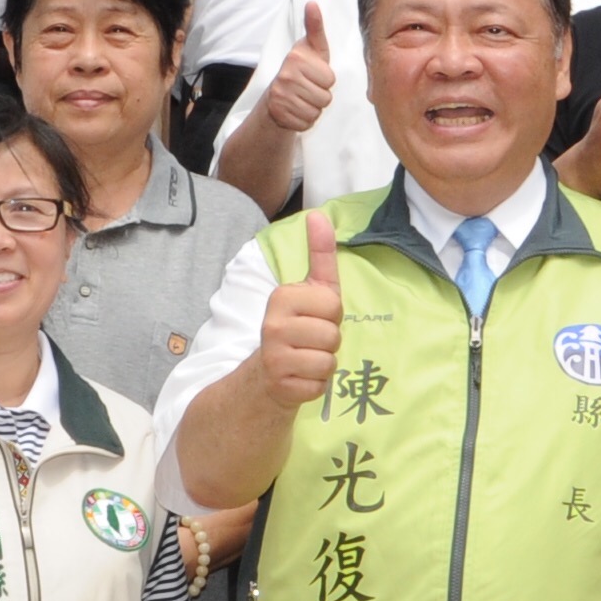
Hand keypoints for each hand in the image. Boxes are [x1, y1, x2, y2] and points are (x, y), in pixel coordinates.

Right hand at [259, 208, 342, 406]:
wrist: (268, 374)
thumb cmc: (298, 327)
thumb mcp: (311, 290)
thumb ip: (320, 254)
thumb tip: (320, 215)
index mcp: (282, 297)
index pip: (333, 306)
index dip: (332, 316)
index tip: (315, 318)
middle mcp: (273, 324)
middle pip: (332, 334)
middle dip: (329, 341)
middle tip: (310, 342)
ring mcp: (274, 356)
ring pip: (328, 361)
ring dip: (324, 364)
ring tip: (306, 359)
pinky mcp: (280, 384)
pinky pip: (320, 384)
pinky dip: (316, 384)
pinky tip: (301, 376)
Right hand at [263, 3, 338, 135]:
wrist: (276, 97)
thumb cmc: (301, 70)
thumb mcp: (311, 49)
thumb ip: (315, 28)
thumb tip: (313, 3)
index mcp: (295, 58)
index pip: (330, 79)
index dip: (325, 80)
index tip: (313, 74)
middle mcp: (285, 76)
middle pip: (325, 98)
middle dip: (320, 95)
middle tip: (307, 89)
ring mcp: (280, 97)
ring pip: (317, 111)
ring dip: (313, 108)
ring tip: (301, 99)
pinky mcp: (280, 116)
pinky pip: (307, 123)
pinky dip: (305, 120)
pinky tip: (296, 110)